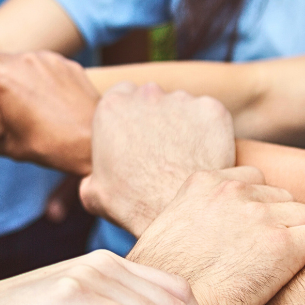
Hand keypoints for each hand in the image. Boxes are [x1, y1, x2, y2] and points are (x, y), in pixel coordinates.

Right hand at [0, 49, 99, 175]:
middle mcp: (24, 62)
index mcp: (2, 79)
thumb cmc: (49, 146)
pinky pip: (47, 65)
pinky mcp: (68, 64)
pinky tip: (53, 99)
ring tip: (30, 100)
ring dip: (22, 74)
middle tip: (1, 97)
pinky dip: (45, 77)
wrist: (93, 142)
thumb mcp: (11, 147)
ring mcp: (48, 60)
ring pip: (24, 60)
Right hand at [80, 83, 235, 235]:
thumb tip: (94, 180)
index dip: (128, 116)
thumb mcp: (93, 192)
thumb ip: (93, 173)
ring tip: (184, 156)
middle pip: (151, 97)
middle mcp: (145, 94)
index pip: (120, 95)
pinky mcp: (211, 109)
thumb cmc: (130, 203)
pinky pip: (209, 115)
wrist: (173, 209)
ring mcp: (181, 99)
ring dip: (182, 123)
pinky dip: (208, 131)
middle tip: (160, 148)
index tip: (134, 136)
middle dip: (155, 116)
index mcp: (111, 106)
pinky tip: (203, 155)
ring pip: (182, 106)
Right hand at [129, 168, 304, 304]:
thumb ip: (187, 223)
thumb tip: (194, 241)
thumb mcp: (162, 237)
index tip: (259, 231)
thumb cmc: (158, 288)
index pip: (250, 181)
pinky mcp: (286, 246)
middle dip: (283, 222)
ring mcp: (260, 216)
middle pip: (281, 196)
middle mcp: (232, 192)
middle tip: (279, 255)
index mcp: (201, 184)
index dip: (259, 207)